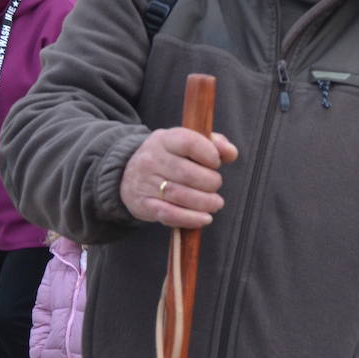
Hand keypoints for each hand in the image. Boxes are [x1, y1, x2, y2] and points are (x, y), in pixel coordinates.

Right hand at [121, 127, 238, 228]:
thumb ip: (213, 144)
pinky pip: (168, 214)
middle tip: (215, 186)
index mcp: (165, 139)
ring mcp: (145, 182)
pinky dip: (190, 218)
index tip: (216, 163)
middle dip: (210, 182)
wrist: (127, 173)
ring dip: (204, 202)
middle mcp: (152, 159)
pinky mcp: (143, 204)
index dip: (210, 154)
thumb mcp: (186, 142)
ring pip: (179, 195)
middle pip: (187, 173)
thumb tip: (231, 153)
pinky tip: (204, 218)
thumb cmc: (169, 157)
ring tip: (215, 203)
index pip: (190, 143)